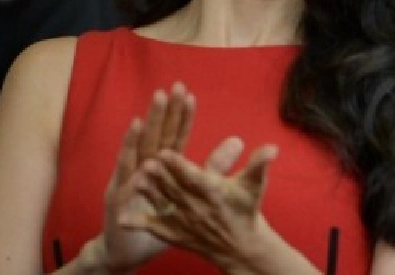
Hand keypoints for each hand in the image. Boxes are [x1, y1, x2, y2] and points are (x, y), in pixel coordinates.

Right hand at [97, 82, 195, 271]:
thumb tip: (238, 141)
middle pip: (157, 136)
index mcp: (164, 166)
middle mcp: (145, 167)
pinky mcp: (118, 196)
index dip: (181, 116)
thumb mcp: (193, 190)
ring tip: (153, 108)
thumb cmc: (163, 217)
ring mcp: (130, 179)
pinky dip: (128, 155)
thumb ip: (214, 165)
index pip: (175, 135)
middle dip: (164, 113)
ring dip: (145, 129)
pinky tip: (136, 140)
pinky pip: (124, 174)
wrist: (129, 249)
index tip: (188, 93)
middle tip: (171, 88)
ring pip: (140, 150)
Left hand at [121, 137, 282, 272]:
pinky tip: (122, 219)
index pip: (193, 176)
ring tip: (135, 180)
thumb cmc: (246, 211)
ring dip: (149, 192)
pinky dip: (139, 224)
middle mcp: (197, 207)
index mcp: (214, 192)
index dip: (178, 165)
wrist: (240, 246)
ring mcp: (184, 222)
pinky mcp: (175, 233)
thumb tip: (272, 148)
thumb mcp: (254, 186)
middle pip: (174, 188)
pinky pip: (155, 228)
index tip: (165, 152)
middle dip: (159, 175)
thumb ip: (259, 165)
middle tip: (145, 162)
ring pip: (163, 203)